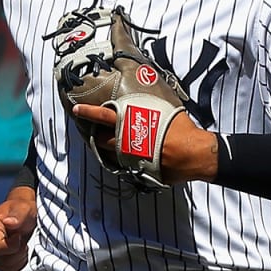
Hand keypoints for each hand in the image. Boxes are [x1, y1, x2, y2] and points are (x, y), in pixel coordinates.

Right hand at [0, 186, 36, 270]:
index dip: (14, 246)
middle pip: (2, 260)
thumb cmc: (22, 211)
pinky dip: (19, 263)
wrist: (22, 216)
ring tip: (21, 245)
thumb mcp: (25, 209)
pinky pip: (9, 270)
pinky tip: (19, 252)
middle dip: (18, 253)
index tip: (19, 236)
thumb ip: (18, 215)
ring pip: (6, 267)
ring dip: (19, 258)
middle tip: (22, 240)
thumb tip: (9, 222)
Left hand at [70, 103, 218, 184]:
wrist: (193, 153)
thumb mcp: (162, 110)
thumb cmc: (181, 129)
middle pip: (100, 139)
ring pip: (109, 154)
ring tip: (108, 144)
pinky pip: (124, 166)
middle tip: (94, 132)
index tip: (77, 110)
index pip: (102, 116)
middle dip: (95, 135)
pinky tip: (127, 157)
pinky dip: (122, 160)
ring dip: (106, 149)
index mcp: (130, 123)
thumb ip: (146, 106)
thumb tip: (141, 100)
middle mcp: (125, 141)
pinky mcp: (137, 171)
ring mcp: (129, 158)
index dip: (88, 112)